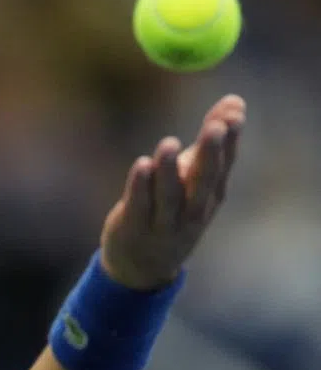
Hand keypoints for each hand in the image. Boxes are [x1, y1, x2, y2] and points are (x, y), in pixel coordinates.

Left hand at [100, 95, 245, 290]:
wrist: (143, 268)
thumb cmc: (173, 214)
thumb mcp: (195, 182)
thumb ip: (209, 144)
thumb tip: (234, 100)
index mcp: (210, 197)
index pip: (224, 165)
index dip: (230, 139)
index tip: (234, 111)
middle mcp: (192, 211)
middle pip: (202, 182)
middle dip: (210, 154)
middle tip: (215, 126)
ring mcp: (164, 223)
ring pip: (169, 196)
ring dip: (170, 169)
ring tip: (170, 143)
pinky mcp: (134, 227)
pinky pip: (139, 206)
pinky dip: (141, 186)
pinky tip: (141, 165)